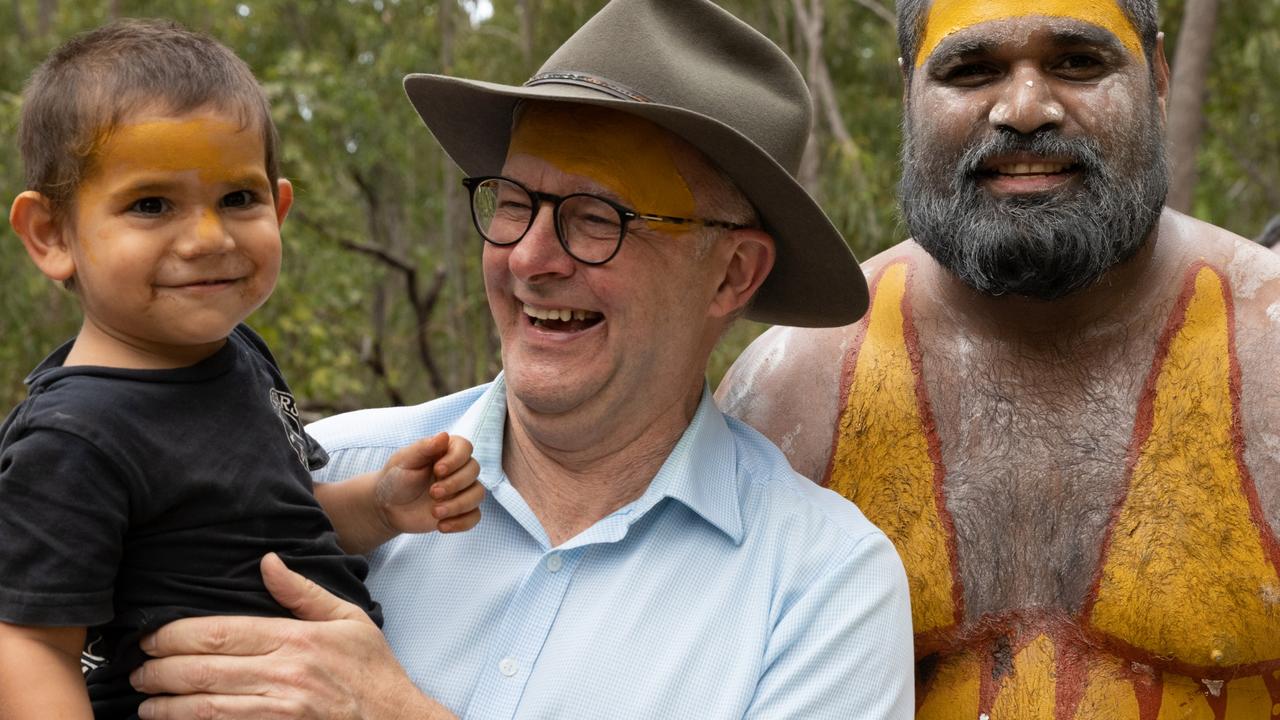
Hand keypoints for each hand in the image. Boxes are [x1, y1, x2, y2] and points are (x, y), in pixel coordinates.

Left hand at [131, 553, 453, 718]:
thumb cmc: (372, 671)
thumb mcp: (347, 619)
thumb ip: (301, 592)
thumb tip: (266, 561)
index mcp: (295, 639)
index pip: (220, 632)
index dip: (175, 635)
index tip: (151, 637)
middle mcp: (283, 675)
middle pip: (203, 670)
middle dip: (160, 671)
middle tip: (137, 671)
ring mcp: (280, 711)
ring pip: (205, 708)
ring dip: (166, 707)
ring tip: (144, 702)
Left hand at [376, 432, 481, 534]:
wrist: (388, 506)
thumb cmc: (395, 478)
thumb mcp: (404, 461)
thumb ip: (424, 447)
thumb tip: (445, 435)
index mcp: (446, 451)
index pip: (465, 448)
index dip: (456, 459)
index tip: (437, 470)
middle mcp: (458, 469)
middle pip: (474, 471)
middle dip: (455, 484)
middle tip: (432, 493)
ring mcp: (461, 491)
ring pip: (478, 494)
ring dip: (458, 505)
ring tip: (434, 512)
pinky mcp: (460, 511)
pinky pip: (474, 516)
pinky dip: (461, 522)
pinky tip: (441, 525)